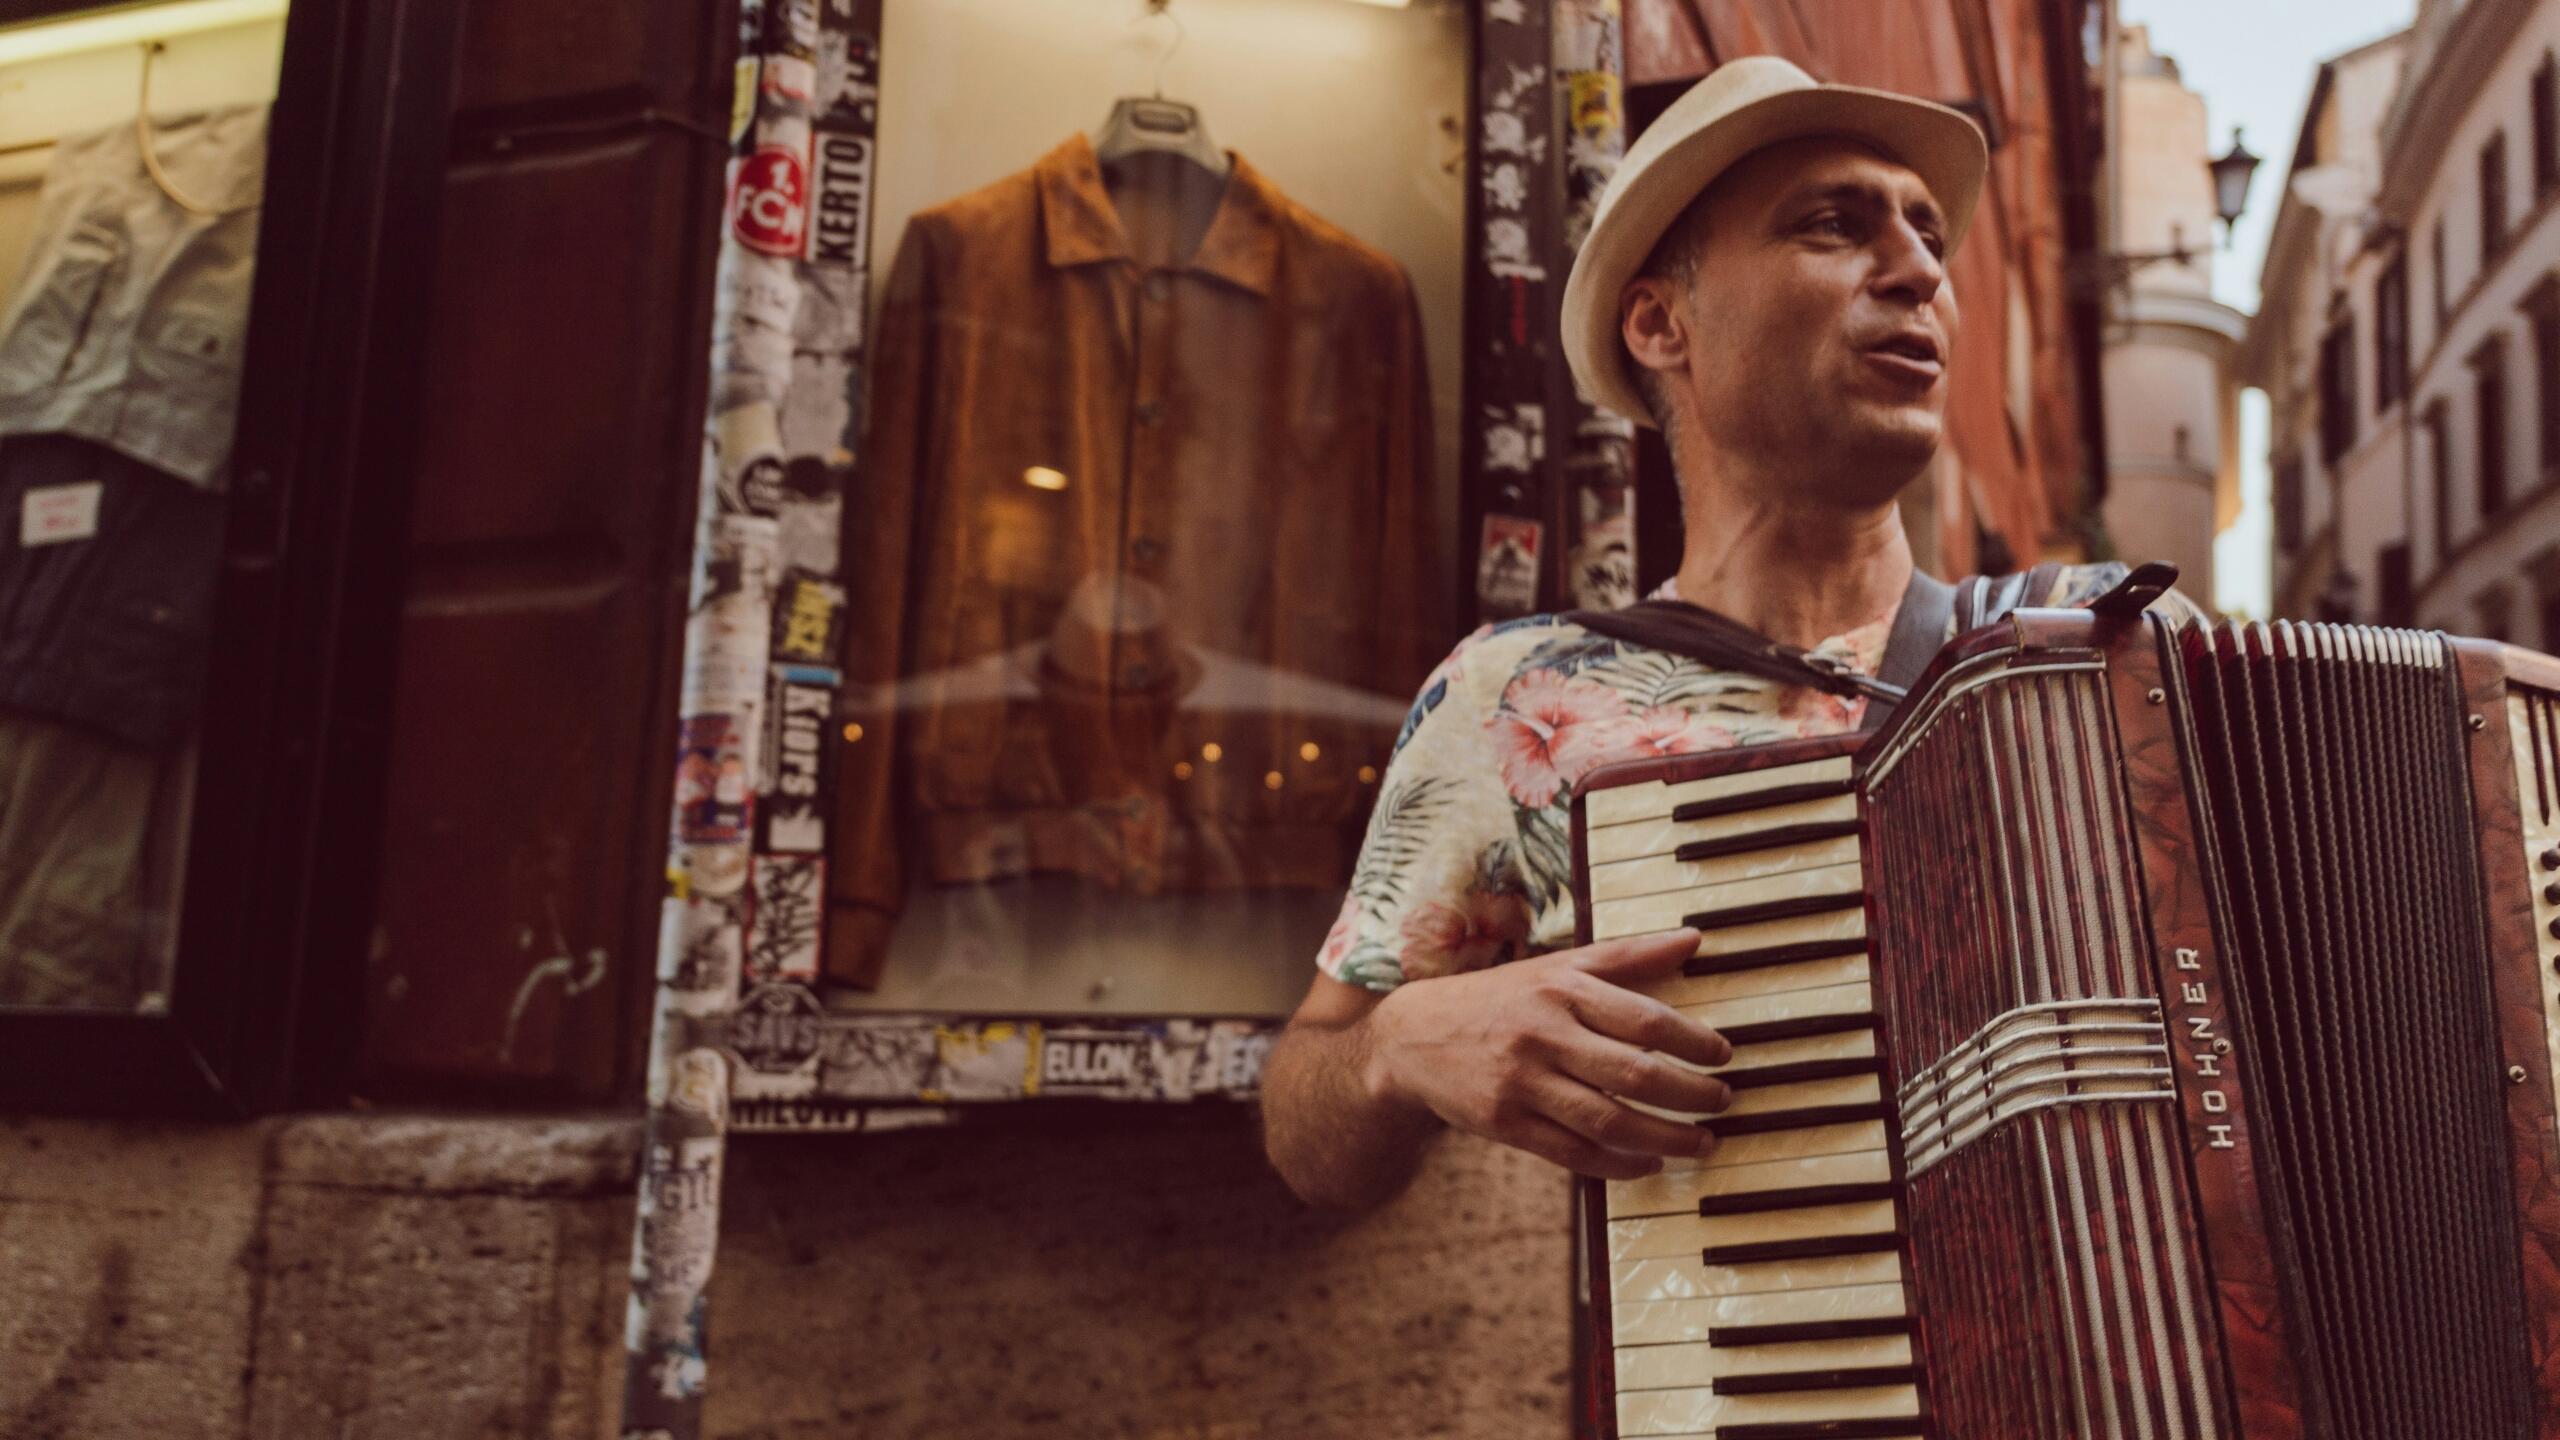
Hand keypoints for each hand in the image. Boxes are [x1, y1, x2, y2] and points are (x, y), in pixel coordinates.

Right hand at [1361, 928, 1732, 1179]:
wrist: (1414, 1037)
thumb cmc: (1502, 998)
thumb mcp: (1559, 966)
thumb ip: (1628, 956)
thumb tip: (1694, 939)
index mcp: (1560, 988)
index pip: (1644, 1018)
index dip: (1693, 1041)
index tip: (1723, 1055)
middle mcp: (1542, 1033)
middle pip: (1633, 1073)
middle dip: (1690, 1094)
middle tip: (1722, 1100)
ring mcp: (1522, 1082)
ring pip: (1609, 1120)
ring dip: (1666, 1137)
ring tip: (1701, 1142)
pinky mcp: (1506, 1123)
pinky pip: (1574, 1153)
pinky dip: (1619, 1164)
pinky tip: (1649, 1162)